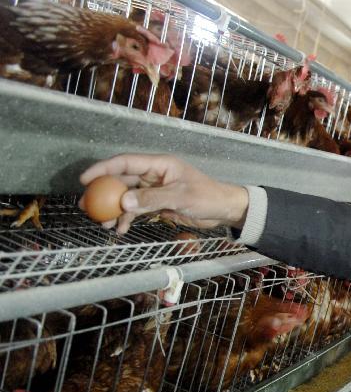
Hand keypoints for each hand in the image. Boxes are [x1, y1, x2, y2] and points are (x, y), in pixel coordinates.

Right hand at [79, 154, 249, 234]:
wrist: (224, 210)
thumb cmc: (208, 197)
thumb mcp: (180, 197)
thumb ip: (151, 199)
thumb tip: (123, 202)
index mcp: (159, 165)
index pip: (125, 162)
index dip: (103, 169)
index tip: (85, 179)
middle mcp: (154, 175)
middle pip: (121, 180)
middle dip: (103, 193)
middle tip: (86, 205)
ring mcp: (155, 189)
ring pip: (127, 197)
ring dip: (114, 209)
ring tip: (103, 223)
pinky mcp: (158, 203)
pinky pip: (137, 209)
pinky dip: (128, 218)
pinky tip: (121, 229)